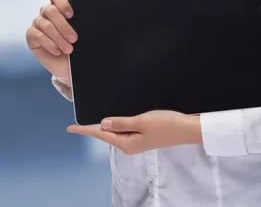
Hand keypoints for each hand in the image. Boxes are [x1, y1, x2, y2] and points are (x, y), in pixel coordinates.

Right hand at [25, 0, 77, 82]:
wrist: (72, 62)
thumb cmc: (79, 41)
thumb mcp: (82, 24)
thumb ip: (77, 4)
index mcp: (59, 4)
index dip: (62, 1)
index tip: (72, 14)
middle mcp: (47, 11)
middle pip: (51, 10)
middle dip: (64, 26)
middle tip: (75, 38)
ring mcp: (38, 22)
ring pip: (46, 25)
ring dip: (59, 38)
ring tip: (70, 49)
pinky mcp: (31, 36)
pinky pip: (38, 36)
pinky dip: (50, 44)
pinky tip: (58, 51)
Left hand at [66, 110, 202, 153]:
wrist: (185, 128)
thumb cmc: (166, 124)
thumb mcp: (141, 121)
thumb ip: (121, 122)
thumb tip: (102, 124)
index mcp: (127, 143)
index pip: (101, 135)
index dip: (85, 130)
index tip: (70, 128)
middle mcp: (129, 145)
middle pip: (106, 134)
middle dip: (94, 127)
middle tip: (80, 121)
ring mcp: (136, 142)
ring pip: (116, 132)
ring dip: (107, 124)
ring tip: (95, 118)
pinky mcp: (142, 137)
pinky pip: (124, 130)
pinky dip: (118, 123)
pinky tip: (115, 119)